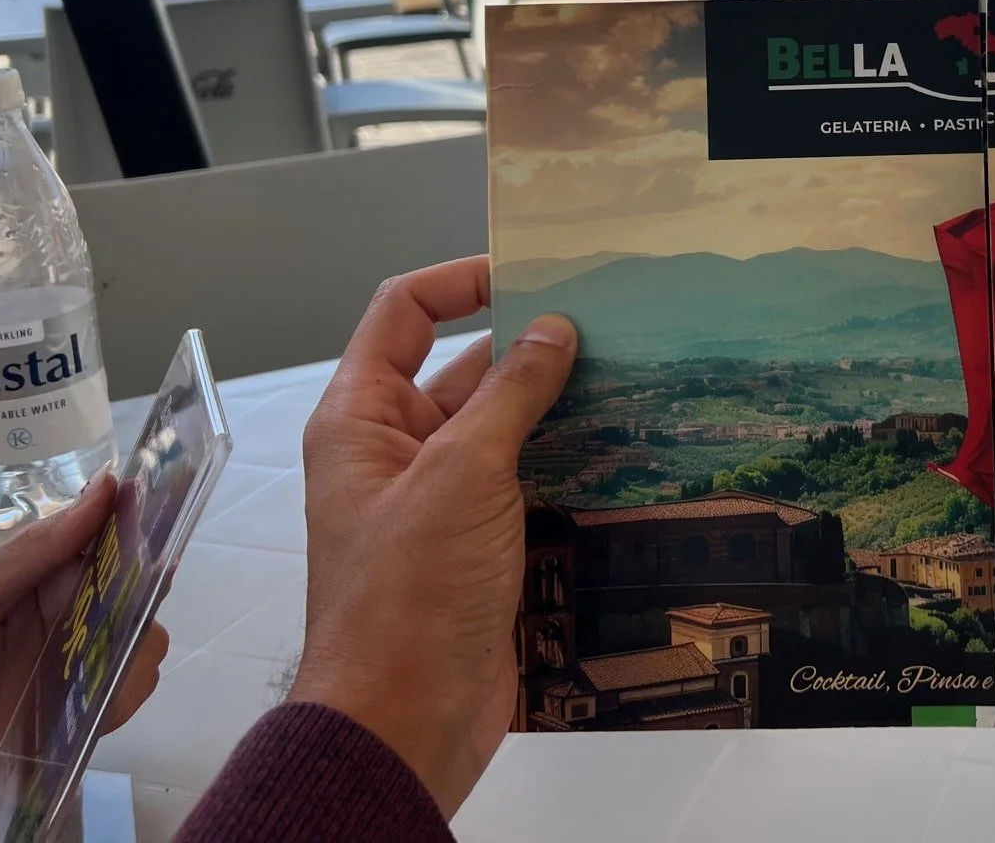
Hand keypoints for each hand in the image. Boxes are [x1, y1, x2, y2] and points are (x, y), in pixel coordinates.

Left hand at [0, 473, 167, 793]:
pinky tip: (81, 709)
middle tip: (102, 630)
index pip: (119, 533)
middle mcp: (81, 605)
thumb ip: (36, 547)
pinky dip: (121, 698)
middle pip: (147, 590)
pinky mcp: (93, 701)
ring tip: (77, 680)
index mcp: (54, 569)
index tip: (160, 542)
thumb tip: (107, 485)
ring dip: (128, 659)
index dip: (148, 530)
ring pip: (150, 641)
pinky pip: (136, 688)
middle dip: (140, 607)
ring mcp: (90, 654)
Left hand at [288, 256, 576, 819]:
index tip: (533, 272)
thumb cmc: (408, 595)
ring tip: (632, 379)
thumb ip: (511, 392)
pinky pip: (524, 482)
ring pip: (503, 427)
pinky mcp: (477, 545)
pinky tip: (625, 450)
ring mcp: (438, 500)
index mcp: (362, 417)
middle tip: (611, 325)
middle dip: (531, 345)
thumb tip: (554, 329)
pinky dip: (566, 462)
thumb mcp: (463, 474)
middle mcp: (395, 449)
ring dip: (558, 406)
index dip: (462, 279)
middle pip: (463, 366)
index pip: (404, 312)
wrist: (404, 721)